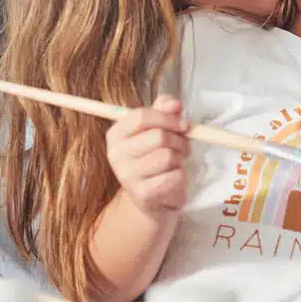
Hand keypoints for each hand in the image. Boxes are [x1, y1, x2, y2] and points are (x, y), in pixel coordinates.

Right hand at [106, 95, 189, 213]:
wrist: (148, 197)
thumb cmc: (152, 157)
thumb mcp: (155, 129)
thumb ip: (163, 110)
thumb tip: (175, 104)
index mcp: (116, 134)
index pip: (141, 116)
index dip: (167, 117)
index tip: (183, 123)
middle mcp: (116, 155)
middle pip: (159, 136)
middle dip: (179, 140)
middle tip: (184, 146)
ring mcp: (127, 176)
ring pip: (168, 156)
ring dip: (181, 157)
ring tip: (178, 161)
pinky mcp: (143, 194)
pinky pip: (174, 176)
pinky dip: (181, 175)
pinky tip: (173, 176)